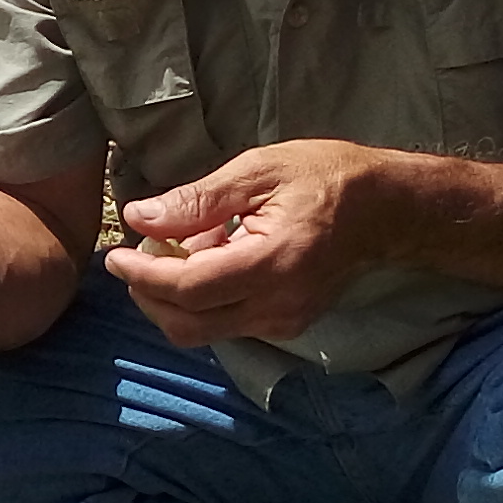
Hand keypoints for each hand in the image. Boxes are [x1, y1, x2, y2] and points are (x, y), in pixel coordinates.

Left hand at [103, 140, 398, 345]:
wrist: (387, 209)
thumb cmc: (324, 177)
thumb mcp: (258, 171)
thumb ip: (197, 200)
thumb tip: (140, 217)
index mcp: (272, 263)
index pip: (188, 289)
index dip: (142, 274)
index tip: (115, 253)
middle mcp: (278, 306)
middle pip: (187, 324)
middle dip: (147, 294)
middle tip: (132, 256)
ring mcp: (284, 322)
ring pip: (203, 331)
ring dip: (171, 299)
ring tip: (170, 251)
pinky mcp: (286, 325)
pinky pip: (225, 325)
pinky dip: (200, 301)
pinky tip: (204, 262)